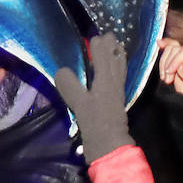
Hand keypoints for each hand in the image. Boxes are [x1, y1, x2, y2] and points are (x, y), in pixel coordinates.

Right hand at [54, 34, 130, 161]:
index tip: (94, 36)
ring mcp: (117, 92)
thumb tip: (62, 70)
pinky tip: (112, 73)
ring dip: (117, 57)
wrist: (109, 146)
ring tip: (116, 48)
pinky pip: (119, 78)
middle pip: (115, 60)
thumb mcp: (79, 104)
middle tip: (108, 36)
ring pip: (120, 69)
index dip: (99, 45)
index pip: (103, 56)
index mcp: (106, 80)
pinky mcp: (116, 101)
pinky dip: (117, 69)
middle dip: (112, 47)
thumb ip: (70, 84)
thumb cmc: (95, 124)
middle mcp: (114, 83)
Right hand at [157, 38, 182, 100]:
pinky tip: (159, 44)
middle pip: (177, 49)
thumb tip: (181, 67)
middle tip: (167, 78)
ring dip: (164, 63)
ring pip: (170, 50)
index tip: (169, 71)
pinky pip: (169, 49)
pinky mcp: (177, 60)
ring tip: (166, 78)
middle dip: (168, 63)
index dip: (176, 59)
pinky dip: (163, 49)